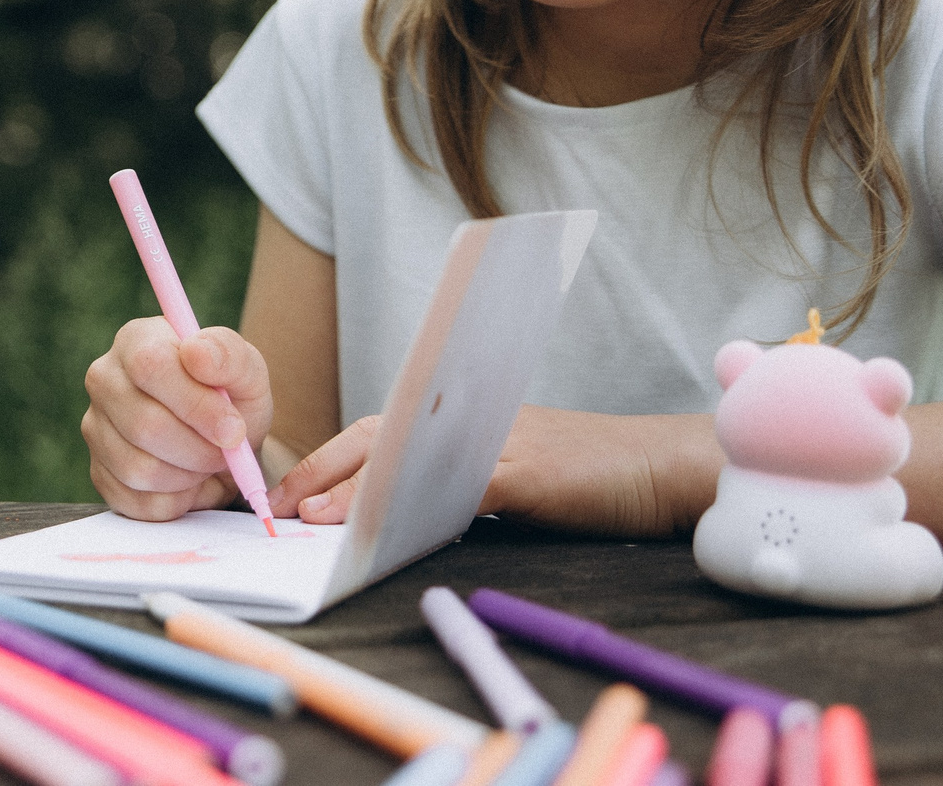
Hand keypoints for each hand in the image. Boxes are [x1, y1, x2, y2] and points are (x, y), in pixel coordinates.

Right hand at [82, 317, 275, 521]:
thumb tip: (195, 353)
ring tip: (207, 461)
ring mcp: (95, 428)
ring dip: (189, 476)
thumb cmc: (232, 398)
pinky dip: (176, 500)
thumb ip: (228, 355)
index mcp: (135, 341)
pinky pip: (137, 501)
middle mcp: (104, 380)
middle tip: (227, 451)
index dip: (194, 404)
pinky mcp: (100, 472)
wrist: (225, 443)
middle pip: (144, 425)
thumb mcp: (246, 372)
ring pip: (138, 469)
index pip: (149, 366)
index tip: (233, 429)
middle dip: (199, 449)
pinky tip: (188, 479)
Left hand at [275, 404, 721, 537]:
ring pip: (407, 458)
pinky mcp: (523, 471)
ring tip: (308, 516)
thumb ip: (462, 486)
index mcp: (464, 420)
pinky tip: (383, 523)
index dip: (333, 459)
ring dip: (354, 488)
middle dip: (321, 470)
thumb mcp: (514, 478)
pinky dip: (414, 499)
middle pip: (378, 437)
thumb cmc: (592, 477)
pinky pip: (454, 484)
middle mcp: (472, 421)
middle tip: (276, 504)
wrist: (666, 466)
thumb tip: (402, 514)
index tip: (288, 490)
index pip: (383, 431)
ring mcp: (494, 441)